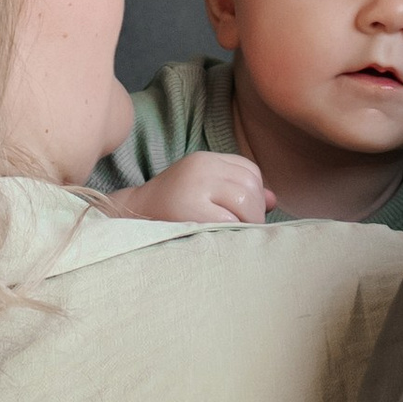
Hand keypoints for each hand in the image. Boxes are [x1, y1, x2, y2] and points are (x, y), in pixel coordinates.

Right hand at [102, 150, 269, 226]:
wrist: (129, 220)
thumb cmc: (170, 211)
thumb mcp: (204, 191)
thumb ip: (237, 191)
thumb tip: (273, 199)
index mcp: (204, 160)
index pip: (249, 170)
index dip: (255, 195)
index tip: (244, 215)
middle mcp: (201, 167)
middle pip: (251, 186)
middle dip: (255, 213)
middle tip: (243, 232)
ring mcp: (195, 187)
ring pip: (245, 201)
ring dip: (248, 224)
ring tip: (234, 237)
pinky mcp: (191, 209)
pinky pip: (230, 221)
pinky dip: (234, 233)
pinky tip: (221, 241)